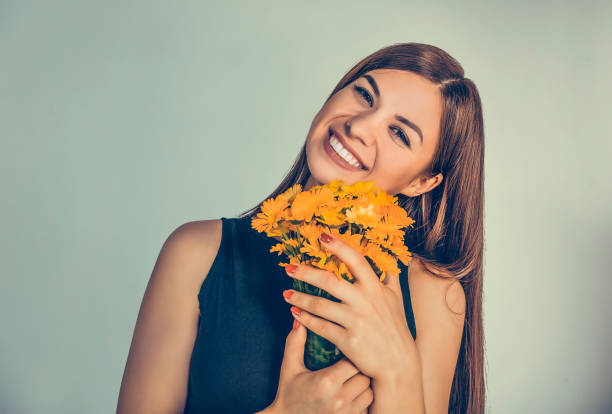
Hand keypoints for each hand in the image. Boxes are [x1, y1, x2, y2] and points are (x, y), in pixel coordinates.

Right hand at [263, 319, 372, 413]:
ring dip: (364, 385)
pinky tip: (351, 395)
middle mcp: (340, 399)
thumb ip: (294, 343)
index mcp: (326, 381)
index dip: (352, 354)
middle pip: (365, 375)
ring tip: (352, 380)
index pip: (353, 359)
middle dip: (360, 368)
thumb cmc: (288, 395)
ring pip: (369, 392)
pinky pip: (367, 408)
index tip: (346, 352)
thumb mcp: (289, 368)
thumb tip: (300, 319)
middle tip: (351, 364)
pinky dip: (362, 401)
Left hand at [282, 231, 418, 382]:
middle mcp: (365, 302)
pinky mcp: (348, 341)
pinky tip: (295, 314)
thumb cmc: (395, 328)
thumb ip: (390, 276)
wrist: (398, 364)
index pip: (356, 261)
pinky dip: (305, 320)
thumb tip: (389, 256)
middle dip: (306, 272)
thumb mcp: (396, 299)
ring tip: (286, 294)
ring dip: (299, 298)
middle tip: (289, 267)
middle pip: (330, 281)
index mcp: (375, 288)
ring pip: (320, 305)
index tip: (322, 236)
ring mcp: (356, 322)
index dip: (339, 247)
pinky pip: (321, 327)